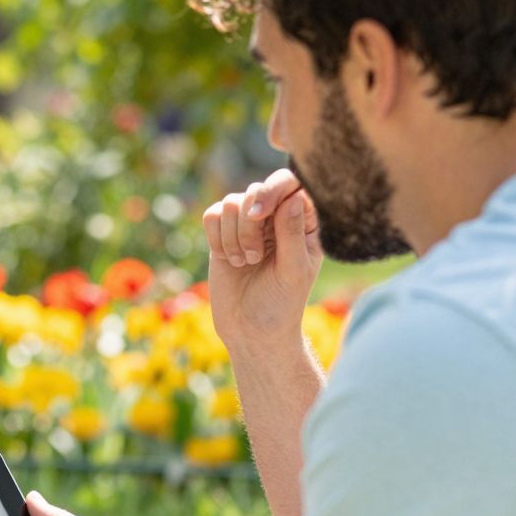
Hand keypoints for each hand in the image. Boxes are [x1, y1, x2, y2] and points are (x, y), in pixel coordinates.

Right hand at [202, 169, 322, 354]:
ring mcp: (248, 225)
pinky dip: (216, 237)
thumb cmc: (281, 304)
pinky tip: (228, 259)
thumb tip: (292, 197)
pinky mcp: (223, 235)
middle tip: (254, 255)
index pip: (292, 185)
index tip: (259, 215)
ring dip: (234, 234)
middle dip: (249, 222)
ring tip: (245, 262)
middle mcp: (276, 218)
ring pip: (231, 202)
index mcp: (303, 223)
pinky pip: (212, 215)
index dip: (273, 191)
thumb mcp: (294, 271)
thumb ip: (292, 234)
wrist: (251, 331)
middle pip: (257, 189)